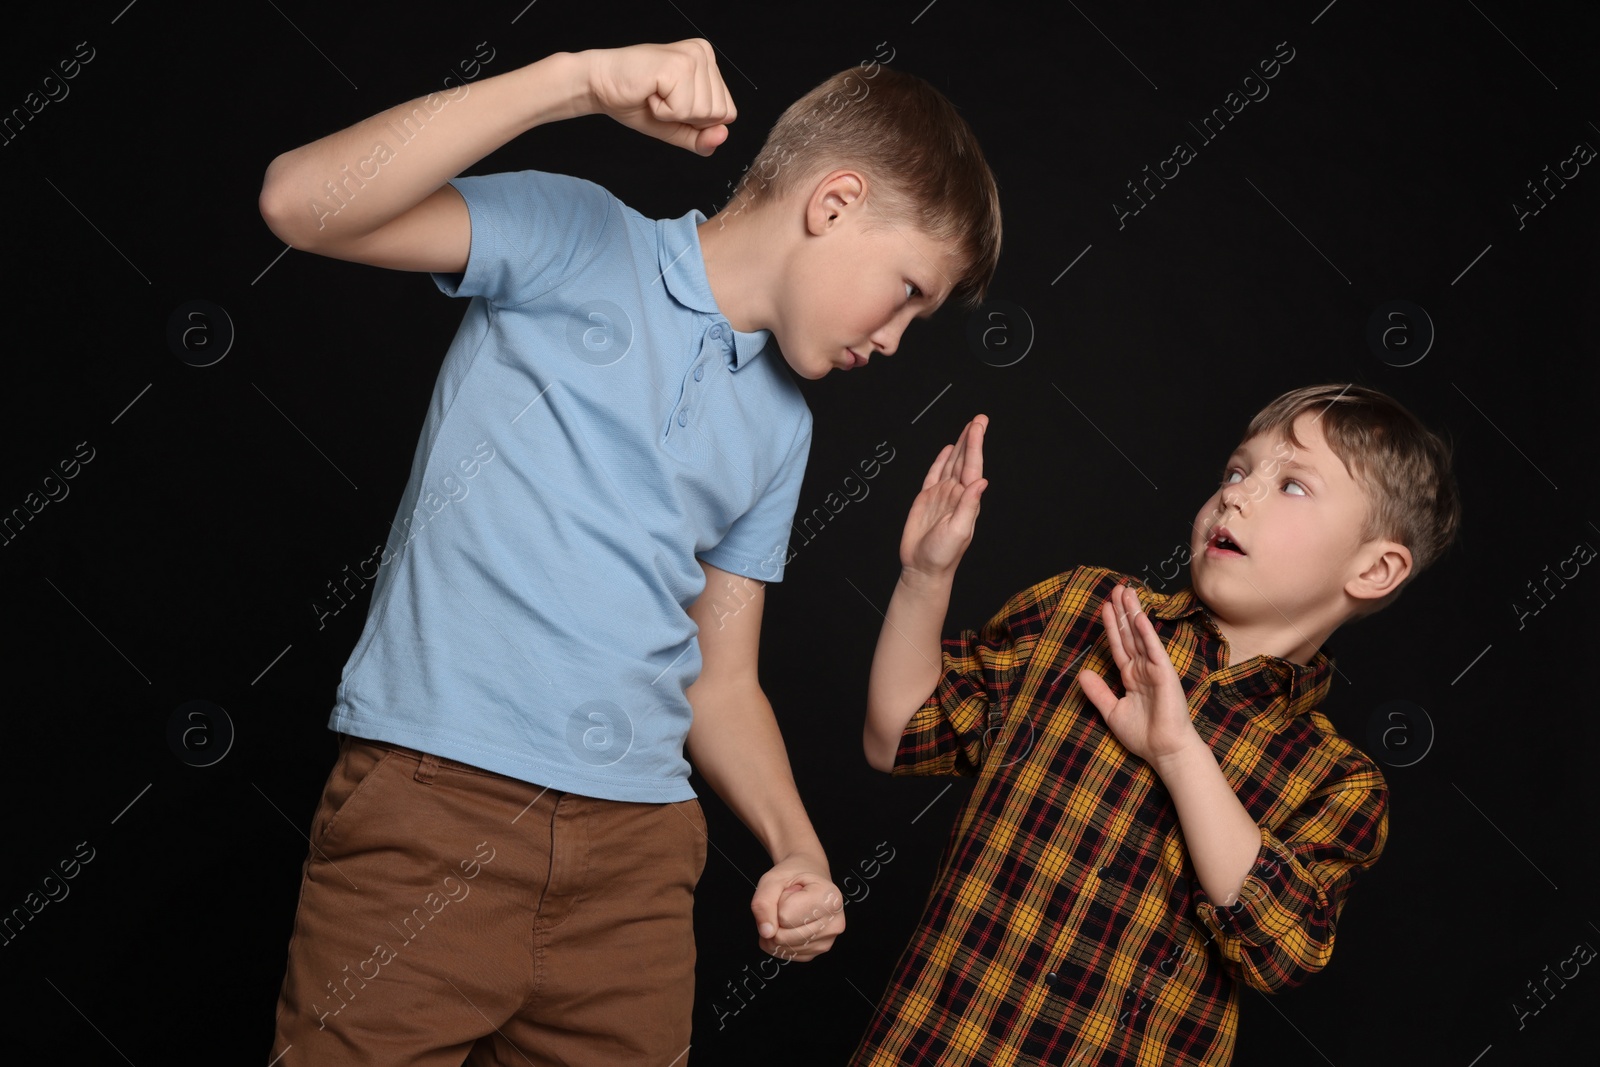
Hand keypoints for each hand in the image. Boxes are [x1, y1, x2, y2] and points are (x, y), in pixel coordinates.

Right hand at [582, 39, 736, 155]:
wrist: (600, 85)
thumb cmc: (636, 101)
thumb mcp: (676, 127)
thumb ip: (701, 138)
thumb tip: (722, 136)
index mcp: (708, 64)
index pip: (728, 113)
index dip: (698, 121)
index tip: (672, 102)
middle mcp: (704, 54)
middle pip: (719, 114)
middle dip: (686, 118)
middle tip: (662, 98)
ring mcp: (692, 57)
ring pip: (703, 113)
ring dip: (672, 114)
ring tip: (656, 94)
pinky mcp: (678, 65)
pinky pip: (682, 110)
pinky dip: (662, 111)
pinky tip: (650, 92)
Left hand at [750, 856, 844, 961]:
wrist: (809, 876)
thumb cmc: (794, 875)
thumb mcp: (773, 879)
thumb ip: (763, 902)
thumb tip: (766, 932)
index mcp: (830, 899)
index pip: (784, 916)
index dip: (779, 902)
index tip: (792, 891)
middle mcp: (834, 923)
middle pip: (783, 936)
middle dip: (775, 919)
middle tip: (789, 902)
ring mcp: (827, 941)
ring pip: (782, 947)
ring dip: (776, 930)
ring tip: (791, 912)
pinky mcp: (817, 951)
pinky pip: (785, 954)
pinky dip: (780, 941)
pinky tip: (791, 924)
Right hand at [900, 415, 988, 581]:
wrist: (922, 568)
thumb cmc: (942, 556)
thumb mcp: (959, 531)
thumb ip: (969, 506)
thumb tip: (981, 482)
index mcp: (966, 500)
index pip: (972, 466)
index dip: (975, 445)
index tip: (978, 426)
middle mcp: (956, 494)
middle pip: (965, 460)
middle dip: (971, 439)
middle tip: (979, 418)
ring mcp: (941, 495)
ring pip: (952, 463)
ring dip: (960, 445)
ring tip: (968, 428)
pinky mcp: (926, 499)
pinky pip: (934, 474)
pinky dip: (941, 460)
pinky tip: (947, 450)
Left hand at [1077, 583, 1202, 771]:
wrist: (1164, 751)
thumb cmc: (1144, 735)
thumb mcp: (1112, 712)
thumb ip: (1098, 692)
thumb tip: (1082, 673)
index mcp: (1131, 676)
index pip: (1118, 645)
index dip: (1111, 626)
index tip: (1105, 606)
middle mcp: (1143, 669)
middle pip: (1129, 634)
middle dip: (1122, 611)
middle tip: (1116, 588)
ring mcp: (1154, 669)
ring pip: (1140, 636)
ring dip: (1133, 614)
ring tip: (1126, 592)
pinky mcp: (1165, 674)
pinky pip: (1153, 650)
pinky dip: (1146, 633)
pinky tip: (1138, 617)